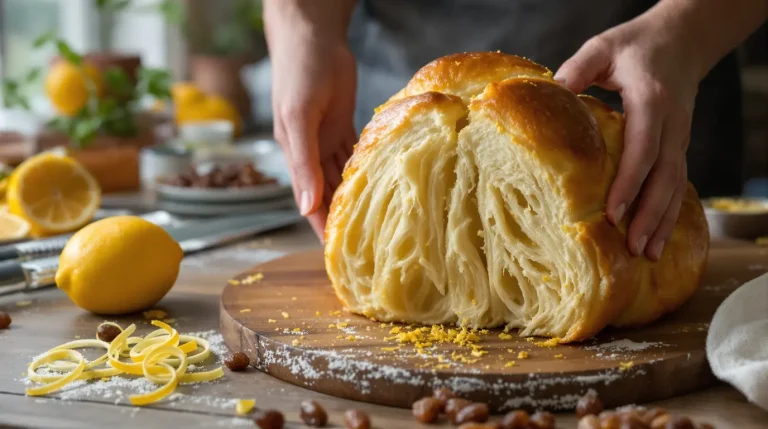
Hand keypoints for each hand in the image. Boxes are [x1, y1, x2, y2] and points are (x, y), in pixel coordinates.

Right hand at [268, 22, 356, 241]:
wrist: (312, 36)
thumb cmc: (299, 74)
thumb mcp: (298, 119)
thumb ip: (303, 163)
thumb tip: (306, 207)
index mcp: (296, 156)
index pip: (310, 203)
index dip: (322, 230)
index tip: (337, 258)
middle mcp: (312, 152)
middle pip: (328, 195)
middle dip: (343, 220)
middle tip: (364, 247)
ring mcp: (328, 138)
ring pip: (344, 178)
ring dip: (356, 198)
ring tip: (375, 223)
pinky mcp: (344, 123)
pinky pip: (355, 154)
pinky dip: (365, 170)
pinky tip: (379, 184)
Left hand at [555, 13, 700, 260]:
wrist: (682, 40)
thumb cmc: (637, 45)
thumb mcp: (603, 47)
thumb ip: (577, 68)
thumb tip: (548, 94)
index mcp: (652, 100)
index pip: (643, 148)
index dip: (630, 182)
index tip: (613, 212)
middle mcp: (672, 123)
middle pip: (665, 176)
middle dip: (650, 214)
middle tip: (633, 247)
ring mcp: (680, 137)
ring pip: (676, 185)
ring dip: (663, 222)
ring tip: (648, 255)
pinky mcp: (679, 147)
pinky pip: (677, 184)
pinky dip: (670, 213)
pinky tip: (658, 239)